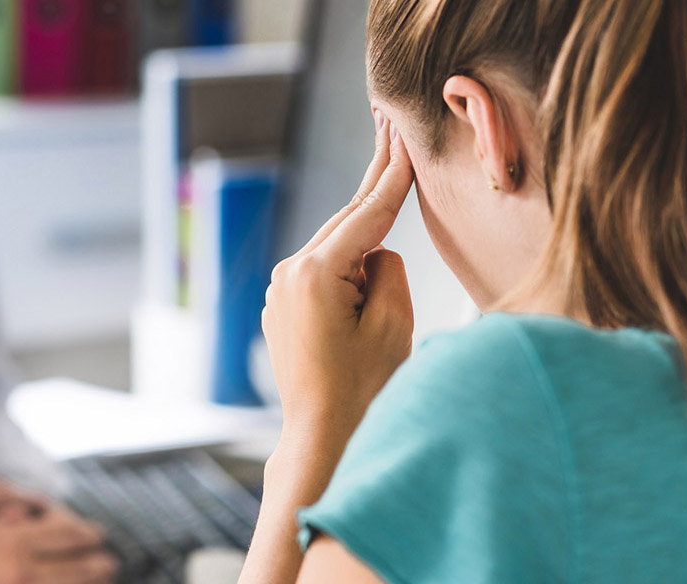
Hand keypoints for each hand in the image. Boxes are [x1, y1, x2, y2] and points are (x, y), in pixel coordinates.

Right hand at [0, 480, 117, 583]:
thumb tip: (30, 496)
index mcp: (8, 542)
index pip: (64, 535)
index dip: (87, 534)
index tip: (98, 535)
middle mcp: (19, 572)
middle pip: (76, 567)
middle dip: (98, 564)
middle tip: (109, 562)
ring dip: (90, 583)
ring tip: (103, 578)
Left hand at [262, 111, 414, 445]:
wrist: (321, 436)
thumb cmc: (361, 390)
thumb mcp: (392, 325)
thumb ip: (387, 270)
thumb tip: (375, 252)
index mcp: (317, 274)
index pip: (367, 214)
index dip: (393, 176)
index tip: (404, 138)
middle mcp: (291, 273)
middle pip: (346, 220)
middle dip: (375, 181)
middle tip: (391, 130)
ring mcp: (282, 290)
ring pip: (335, 244)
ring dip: (363, 224)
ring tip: (387, 170)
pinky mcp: (284, 306)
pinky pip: (324, 269)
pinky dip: (347, 256)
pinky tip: (367, 242)